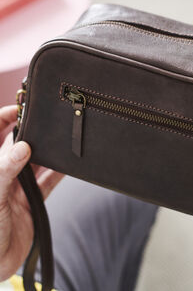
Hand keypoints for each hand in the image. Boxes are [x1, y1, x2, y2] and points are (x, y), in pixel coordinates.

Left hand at [0, 105, 63, 280]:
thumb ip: (5, 170)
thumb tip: (22, 147)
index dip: (5, 120)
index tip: (21, 109)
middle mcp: (4, 174)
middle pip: (19, 147)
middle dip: (33, 134)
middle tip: (48, 123)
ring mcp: (19, 186)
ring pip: (37, 162)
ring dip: (49, 153)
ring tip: (62, 140)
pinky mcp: (33, 199)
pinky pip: (49, 181)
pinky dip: (60, 172)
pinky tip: (70, 164)